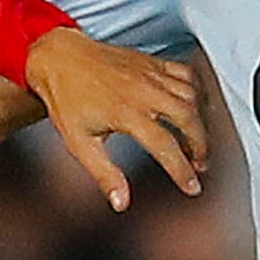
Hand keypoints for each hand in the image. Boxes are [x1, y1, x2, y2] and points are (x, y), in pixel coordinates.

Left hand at [23, 26, 207, 212]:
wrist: (58, 57)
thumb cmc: (66, 97)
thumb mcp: (79, 143)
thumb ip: (104, 174)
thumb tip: (120, 202)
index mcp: (127, 113)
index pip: (166, 146)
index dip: (182, 169)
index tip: (191, 186)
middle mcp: (144, 92)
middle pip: (188, 119)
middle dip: (201, 145)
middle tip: (200, 163)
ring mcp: (150, 74)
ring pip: (192, 96)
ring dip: (200, 120)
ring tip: (197, 139)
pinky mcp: (151, 62)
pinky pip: (186, 73)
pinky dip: (198, 89)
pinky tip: (196, 104)